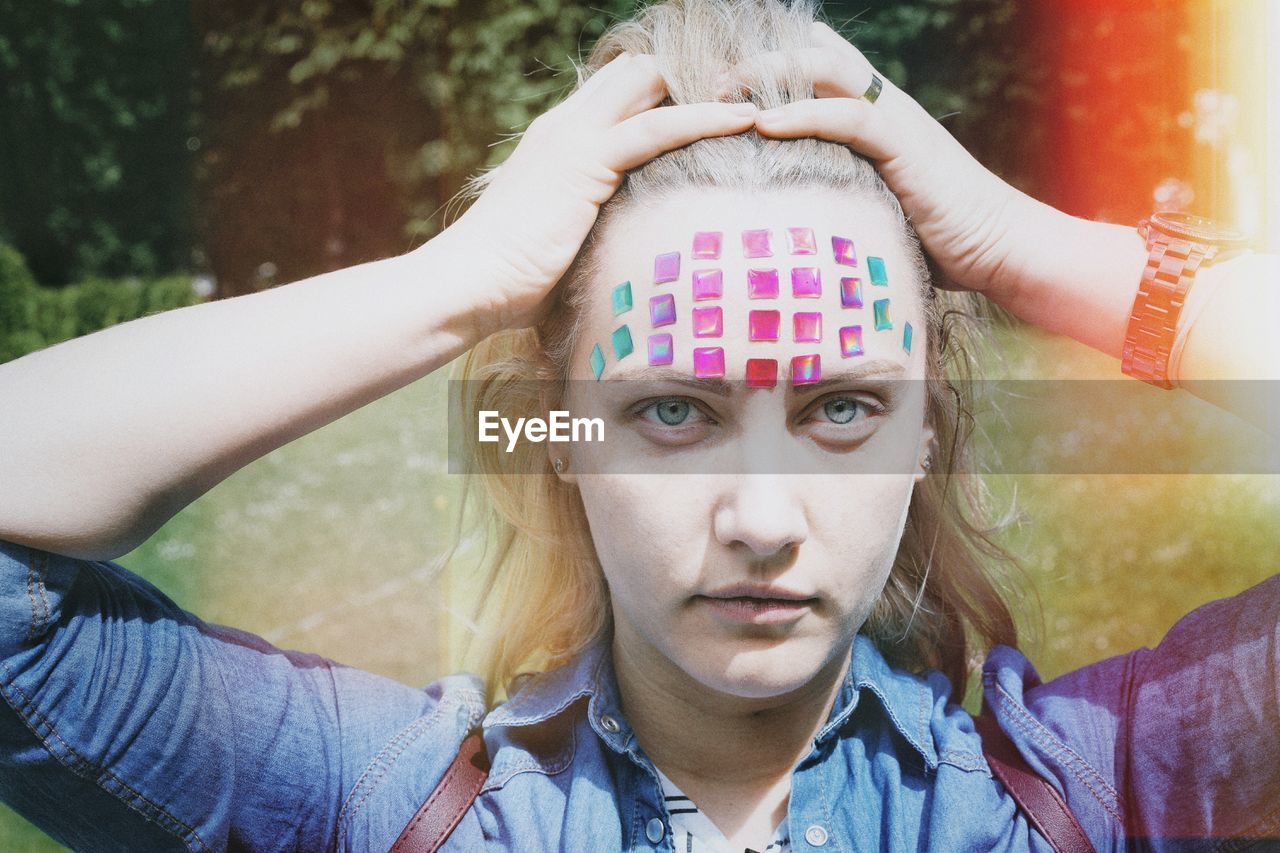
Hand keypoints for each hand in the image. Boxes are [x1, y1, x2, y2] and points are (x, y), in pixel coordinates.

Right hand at [447, 53, 757, 335]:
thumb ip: (595, 229)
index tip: (713, 112)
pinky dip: (705, 119)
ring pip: (651, 84)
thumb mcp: (562, 242)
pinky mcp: (587, 161)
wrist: (470, 283)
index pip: (619, 93)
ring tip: (754, 104)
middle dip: (689, 82)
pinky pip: (658, 127)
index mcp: (559, 141)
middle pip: (637, 74)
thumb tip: (632, 252)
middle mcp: (566, 126)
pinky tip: (742, 120)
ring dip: (705, 91)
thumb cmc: (509, 281)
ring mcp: (574, 138)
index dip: (665, 97)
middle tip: (740, 102)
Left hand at [732, 22, 1029, 301]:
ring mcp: (896, 119)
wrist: (998, 246)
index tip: (724, 81)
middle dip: (758, 62)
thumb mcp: (879, 208)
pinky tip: (764, 123)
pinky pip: (847, 115)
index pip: (824, 68)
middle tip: (710, 84)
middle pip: (813, 57)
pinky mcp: (904, 142)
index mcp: (877, 116)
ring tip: (721, 94)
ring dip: (768, 76)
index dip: (775, 63)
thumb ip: (842, 195)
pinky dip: (803, 115)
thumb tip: (794, 219)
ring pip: (824, 71)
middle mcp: (885, 106)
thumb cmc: (939, 239)